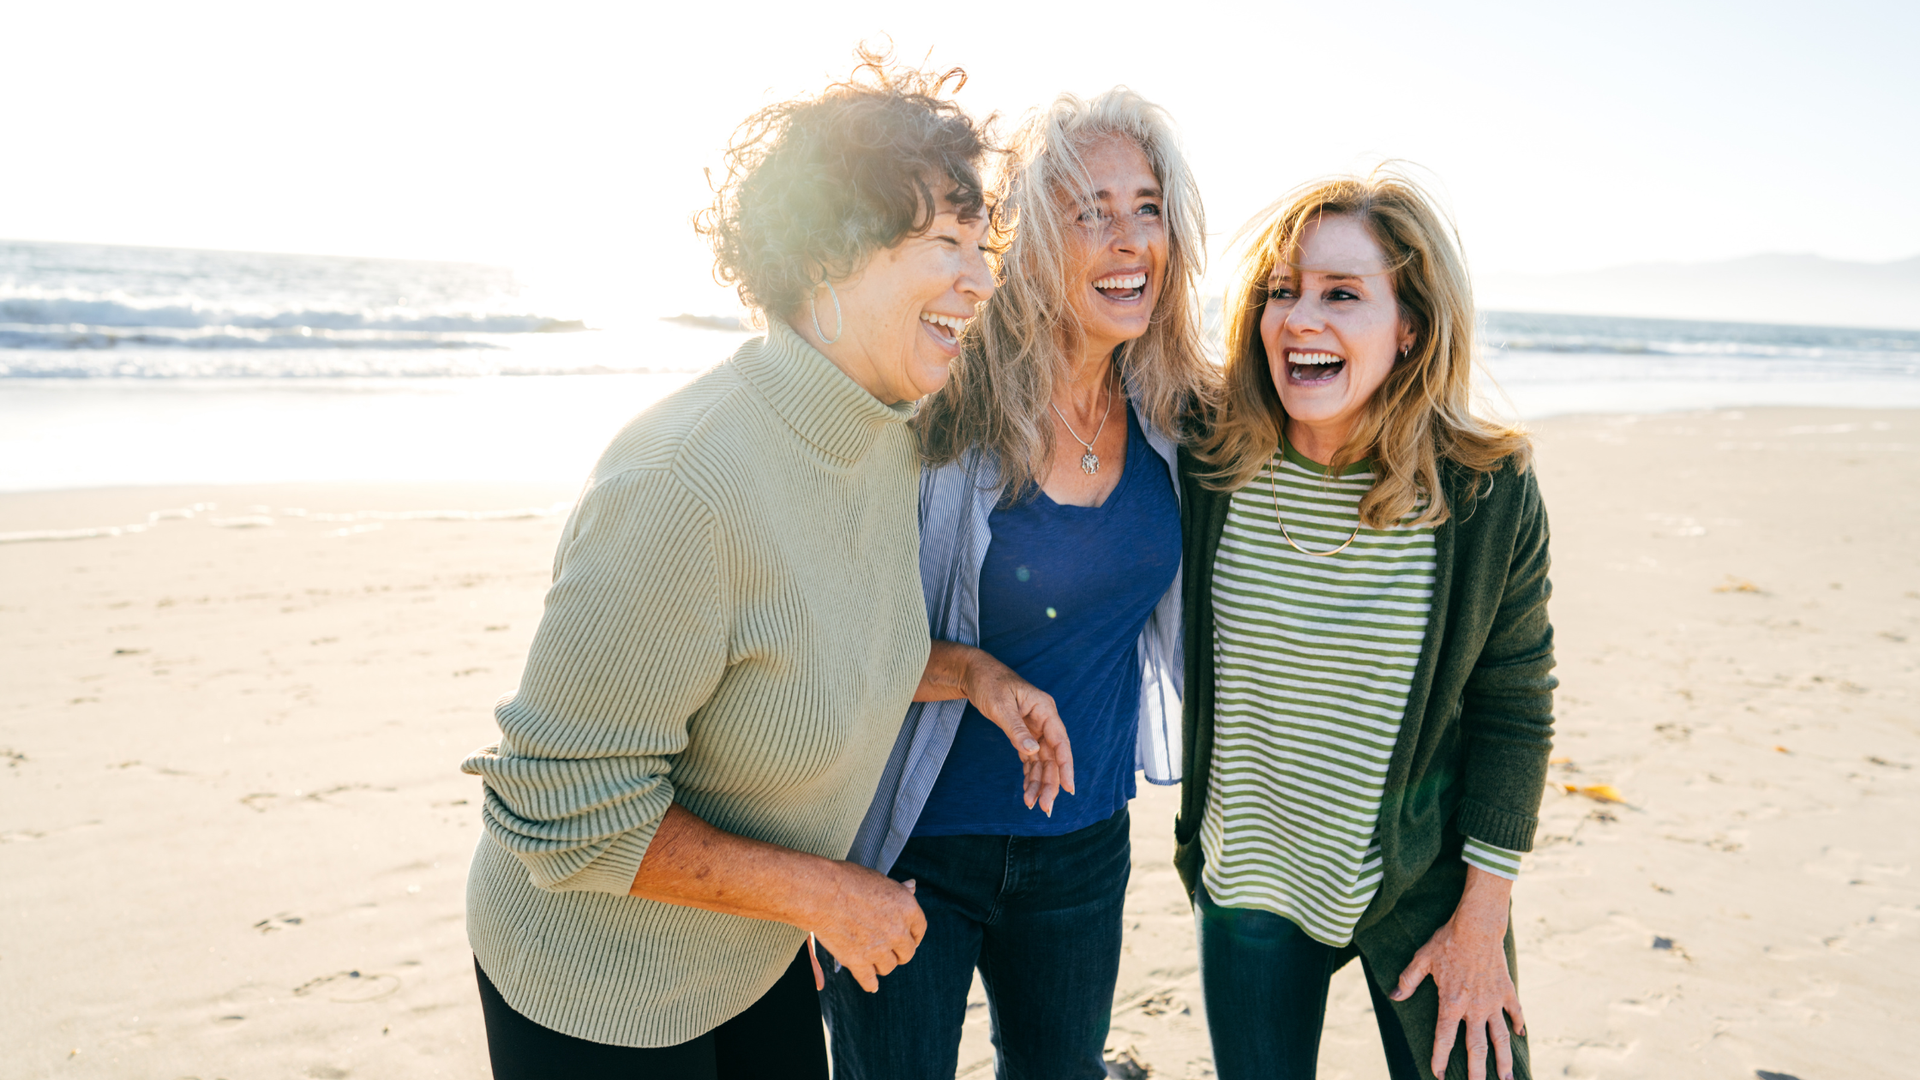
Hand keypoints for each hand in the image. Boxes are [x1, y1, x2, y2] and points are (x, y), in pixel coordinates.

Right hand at [806, 863, 923, 992]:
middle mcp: (898, 931)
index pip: (919, 929)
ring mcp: (879, 949)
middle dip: (899, 952)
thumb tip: (912, 886)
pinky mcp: (859, 962)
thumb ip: (898, 890)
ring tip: (875, 961)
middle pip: (907, 952)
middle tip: (891, 951)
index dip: (913, 935)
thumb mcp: (880, 880)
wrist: (822, 893)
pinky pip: (870, 980)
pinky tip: (872, 985)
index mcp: (908, 908)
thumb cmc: (848, 880)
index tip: (908, 938)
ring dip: (883, 965)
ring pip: (889, 967)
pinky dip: (870, 984)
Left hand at [958, 648, 1075, 814]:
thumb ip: (1016, 729)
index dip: (1066, 766)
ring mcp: (1034, 728)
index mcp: (1044, 709)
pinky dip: (1029, 775)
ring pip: (1042, 761)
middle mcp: (1043, 720)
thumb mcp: (1000, 705)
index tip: (1069, 788)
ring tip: (1033, 804)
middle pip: (1053, 756)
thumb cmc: (988, 683)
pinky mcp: (1023, 734)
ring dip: (1039, 782)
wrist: (973, 673)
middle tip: (1046, 807)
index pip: (1061, 742)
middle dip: (1050, 782)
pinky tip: (1027, 791)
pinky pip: (1030, 758)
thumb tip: (1033, 751)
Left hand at [1390, 867, 1525, 1079]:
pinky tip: (1521, 1037)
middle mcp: (1474, 1007)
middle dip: (1476, 1071)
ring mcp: (1493, 1001)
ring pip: (1500, 1038)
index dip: (1440, 1058)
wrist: (1477, 926)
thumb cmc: (1447, 941)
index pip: (1444, 1038)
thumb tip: (1394, 996)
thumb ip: (1408, 979)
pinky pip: (1515, 1013)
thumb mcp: (1422, 959)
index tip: (1439, 1075)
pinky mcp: (1507, 991)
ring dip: (1504, 1059)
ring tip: (1507, 1078)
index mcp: (1451, 1002)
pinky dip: (1518, 1025)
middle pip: (1476, 1047)